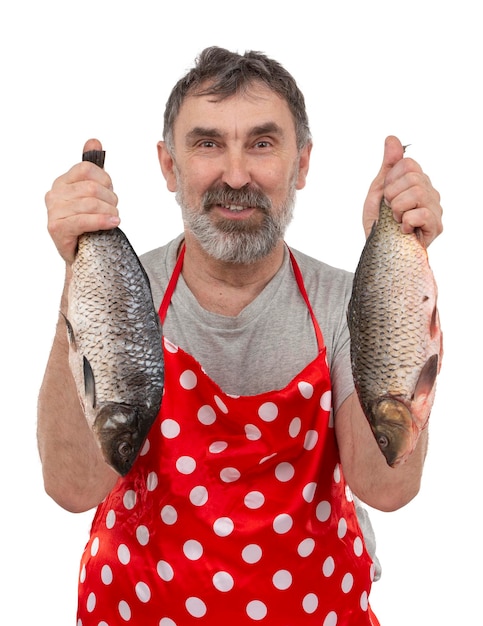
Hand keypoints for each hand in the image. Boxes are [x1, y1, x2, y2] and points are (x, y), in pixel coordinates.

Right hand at [45, 138, 119, 262]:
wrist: (83, 255)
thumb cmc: (88, 224)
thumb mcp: (91, 193)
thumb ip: (91, 168)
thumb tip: (93, 141)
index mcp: (62, 182)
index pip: (87, 169)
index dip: (105, 180)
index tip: (110, 191)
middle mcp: (54, 194)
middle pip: (91, 187)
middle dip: (110, 198)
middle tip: (114, 209)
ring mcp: (53, 211)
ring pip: (90, 203)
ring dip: (109, 211)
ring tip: (114, 218)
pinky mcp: (56, 229)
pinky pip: (84, 220)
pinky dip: (102, 221)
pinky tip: (114, 223)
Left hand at [363, 135, 442, 246]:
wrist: (378, 249)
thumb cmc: (379, 223)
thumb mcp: (379, 190)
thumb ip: (388, 165)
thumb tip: (392, 138)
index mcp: (417, 181)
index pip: (408, 164)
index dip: (391, 181)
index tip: (386, 196)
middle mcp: (430, 192)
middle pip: (413, 177)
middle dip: (392, 196)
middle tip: (390, 210)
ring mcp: (436, 209)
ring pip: (417, 193)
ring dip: (397, 209)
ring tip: (396, 220)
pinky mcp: (436, 226)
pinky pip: (421, 213)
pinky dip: (405, 222)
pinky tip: (403, 230)